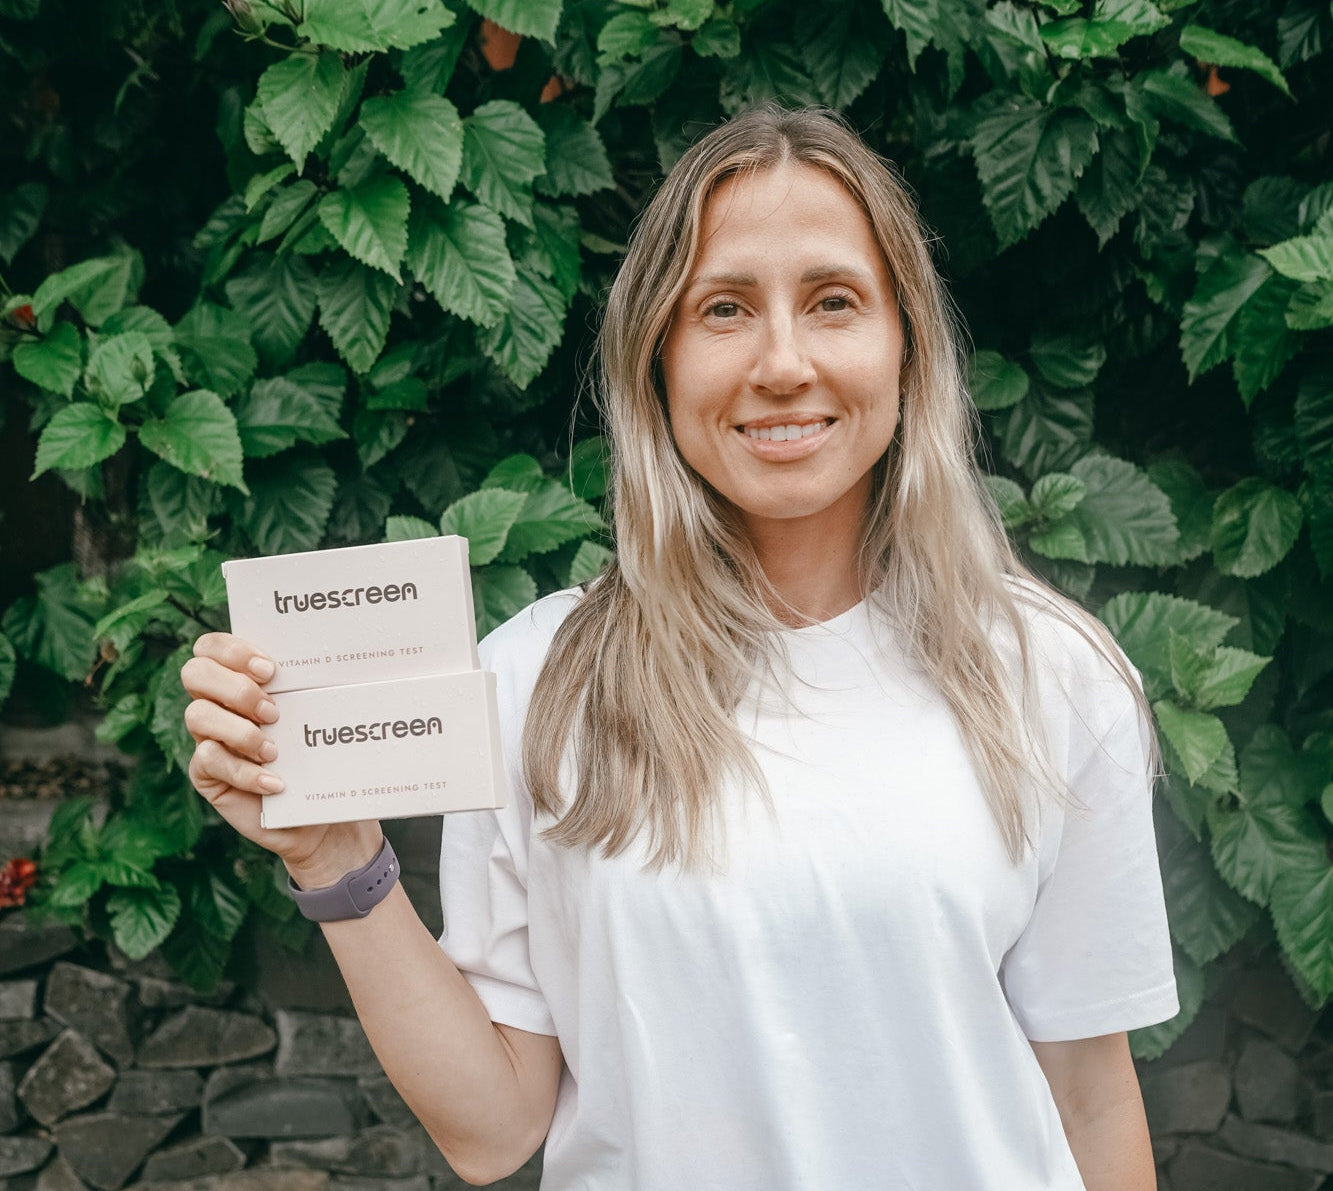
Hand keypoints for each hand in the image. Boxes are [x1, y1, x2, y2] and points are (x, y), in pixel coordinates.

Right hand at [181, 633, 380, 886]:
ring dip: (240, 730)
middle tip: (273, 711)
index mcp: (238, 679)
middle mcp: (217, 704)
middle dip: (235, 688)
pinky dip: (245, 772)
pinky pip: (209, 760)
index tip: (270, 669)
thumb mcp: (316, 717)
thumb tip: (330, 657)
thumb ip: (307, 687)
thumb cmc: (320, 755)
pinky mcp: (207, 774)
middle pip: (194, 673)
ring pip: (197, 715)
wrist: (321, 813)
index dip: (232, 650)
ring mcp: (208, 738)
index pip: (211, 647)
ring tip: (275, 751)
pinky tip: (275, 783)